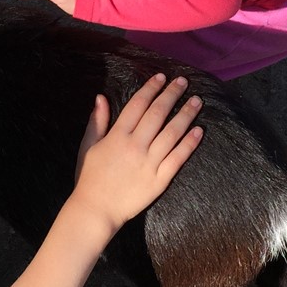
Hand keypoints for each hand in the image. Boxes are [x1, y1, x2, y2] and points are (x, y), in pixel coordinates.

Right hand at [72, 75, 202, 230]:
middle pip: (157, 114)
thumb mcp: (88, 146)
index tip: (162, 77)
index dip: (151, 88)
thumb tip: (101, 97)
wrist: (96, 210)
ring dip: (186, 115)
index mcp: (117, 136)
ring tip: (197, 101)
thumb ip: (97, 121)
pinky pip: (178, 158)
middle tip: (183, 82)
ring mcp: (149, 163)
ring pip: (172, 133)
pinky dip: (189, 143)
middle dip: (172, 95)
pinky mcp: (159, 180)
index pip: (138, 105)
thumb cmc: (90, 177)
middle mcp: (135, 146)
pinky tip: (199, 130)